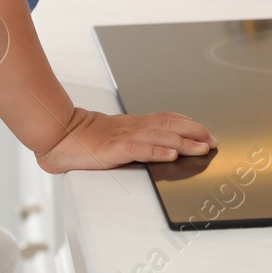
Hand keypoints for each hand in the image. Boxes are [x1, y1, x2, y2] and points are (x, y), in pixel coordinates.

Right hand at [35, 108, 216, 173]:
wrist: (58, 134)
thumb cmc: (80, 138)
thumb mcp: (111, 136)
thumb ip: (128, 139)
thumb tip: (146, 146)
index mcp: (132, 124)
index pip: (166, 118)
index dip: (188, 123)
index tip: (205, 131)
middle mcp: (133, 127)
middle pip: (170, 125)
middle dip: (195, 132)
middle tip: (214, 140)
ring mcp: (125, 137)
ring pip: (162, 136)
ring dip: (185, 142)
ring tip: (203, 147)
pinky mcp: (116, 149)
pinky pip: (141, 149)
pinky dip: (159, 151)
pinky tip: (173, 154)